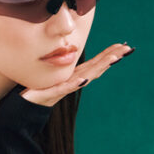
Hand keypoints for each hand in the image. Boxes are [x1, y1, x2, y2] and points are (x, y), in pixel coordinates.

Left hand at [18, 41, 134, 107]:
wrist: (26, 108)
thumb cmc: (40, 90)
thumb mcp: (57, 74)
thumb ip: (67, 66)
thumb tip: (72, 50)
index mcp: (75, 75)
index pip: (96, 63)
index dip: (110, 54)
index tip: (124, 45)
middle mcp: (73, 81)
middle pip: (96, 68)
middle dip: (112, 58)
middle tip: (127, 50)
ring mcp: (65, 88)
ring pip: (86, 77)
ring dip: (100, 68)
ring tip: (113, 60)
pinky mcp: (52, 93)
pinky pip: (65, 88)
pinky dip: (75, 84)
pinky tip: (83, 79)